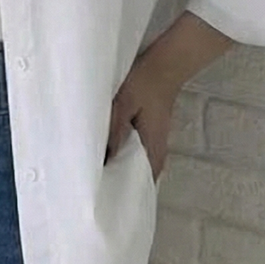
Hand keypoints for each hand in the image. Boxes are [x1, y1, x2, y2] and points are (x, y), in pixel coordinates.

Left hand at [106, 52, 179, 181]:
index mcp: (153, 145)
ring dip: (123, 171)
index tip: (108, 199)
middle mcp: (157, 147)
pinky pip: (138, 153)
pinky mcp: (151, 132)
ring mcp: (155, 140)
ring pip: (139, 165)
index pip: (143, 181)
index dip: (127, 193)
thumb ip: (116, 128)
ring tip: (100, 178)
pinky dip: (125, 157)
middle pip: (141, 177)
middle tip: (98, 191)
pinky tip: (109, 155)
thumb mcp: (124, 102)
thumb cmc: (146, 82)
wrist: (166, 64)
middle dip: (122, 185)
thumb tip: (107, 155)